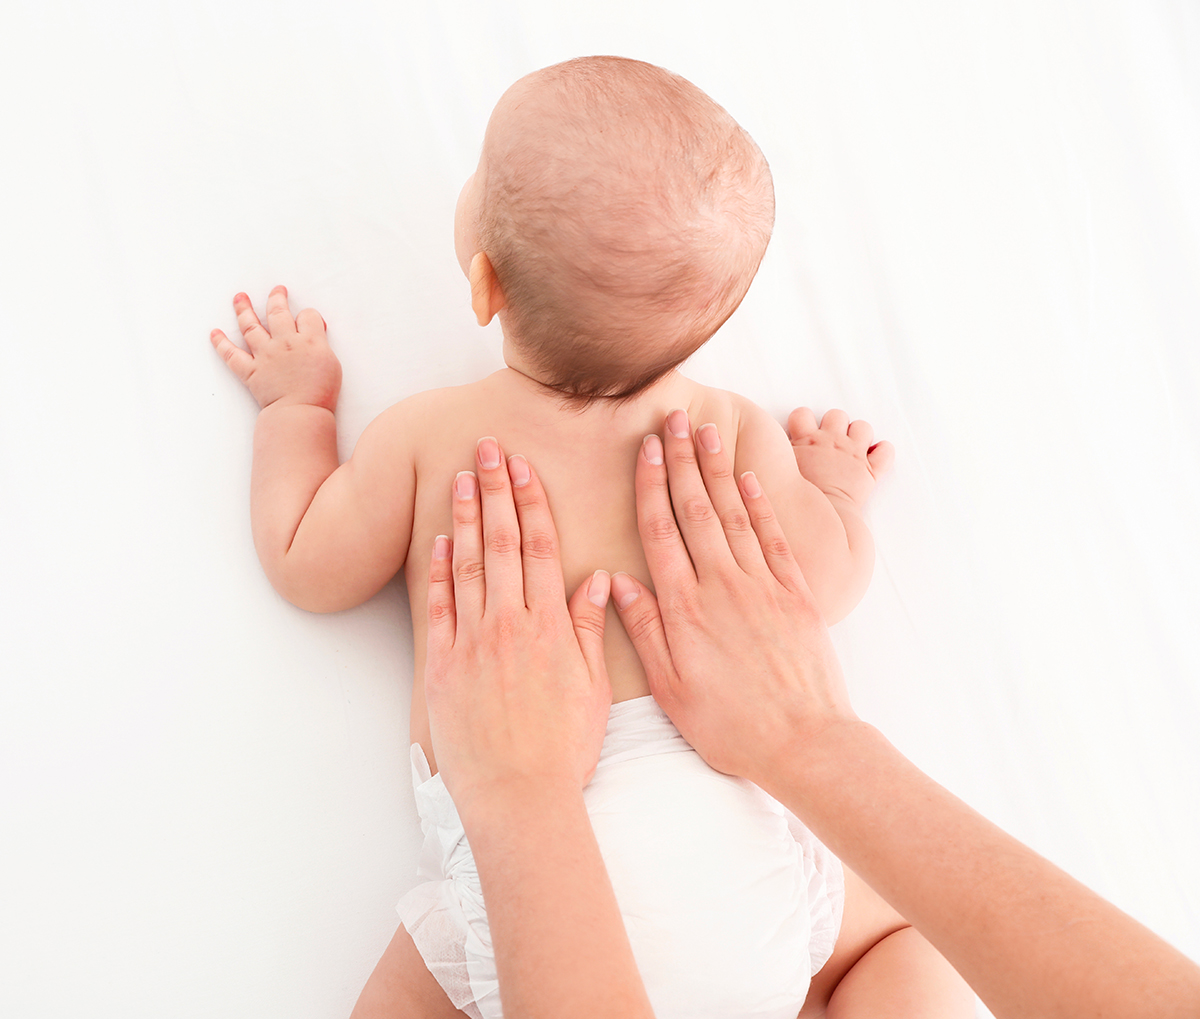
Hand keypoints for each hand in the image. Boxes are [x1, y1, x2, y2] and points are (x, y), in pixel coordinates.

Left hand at [210, 286, 341, 411]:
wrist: (301, 411)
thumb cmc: (321, 392)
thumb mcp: (333, 363)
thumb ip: (323, 343)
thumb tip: (316, 331)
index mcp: (309, 340)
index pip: (307, 316)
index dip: (308, 316)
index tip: (308, 320)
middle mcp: (285, 342)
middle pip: (277, 312)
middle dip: (276, 298)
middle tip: (276, 291)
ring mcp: (265, 355)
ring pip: (251, 325)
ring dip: (244, 309)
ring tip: (240, 297)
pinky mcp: (251, 371)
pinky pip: (231, 354)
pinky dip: (221, 343)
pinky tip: (215, 333)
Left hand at [424, 437, 612, 823]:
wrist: (518, 795)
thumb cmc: (563, 747)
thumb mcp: (592, 688)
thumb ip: (591, 629)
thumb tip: (599, 580)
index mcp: (549, 627)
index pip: (539, 548)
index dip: (531, 503)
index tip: (524, 468)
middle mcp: (509, 625)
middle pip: (501, 543)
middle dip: (495, 491)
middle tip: (487, 449)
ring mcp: (471, 643)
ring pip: (467, 565)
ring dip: (464, 517)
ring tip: (461, 478)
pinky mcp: (441, 666)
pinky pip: (438, 608)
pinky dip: (437, 572)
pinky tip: (438, 540)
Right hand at [609, 410, 858, 788]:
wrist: (802, 740)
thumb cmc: (730, 724)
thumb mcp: (671, 688)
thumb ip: (644, 631)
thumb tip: (620, 582)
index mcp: (685, 607)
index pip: (661, 531)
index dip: (652, 485)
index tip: (646, 449)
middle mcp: (722, 584)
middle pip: (696, 509)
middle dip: (683, 460)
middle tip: (673, 419)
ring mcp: (762, 585)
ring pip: (734, 514)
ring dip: (719, 470)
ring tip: (708, 432)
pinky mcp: (795, 594)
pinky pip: (774, 538)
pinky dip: (760, 505)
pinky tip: (749, 480)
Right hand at [788, 407, 893, 506]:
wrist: (821, 515)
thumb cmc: (798, 498)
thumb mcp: (779, 471)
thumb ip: (778, 455)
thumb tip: (769, 450)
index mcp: (807, 440)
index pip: (802, 414)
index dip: (803, 420)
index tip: (803, 431)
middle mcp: (832, 441)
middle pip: (836, 415)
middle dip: (834, 425)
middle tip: (830, 441)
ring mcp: (853, 454)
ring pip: (863, 427)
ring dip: (859, 435)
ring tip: (853, 447)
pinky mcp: (870, 470)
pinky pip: (886, 452)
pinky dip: (883, 452)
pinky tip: (875, 457)